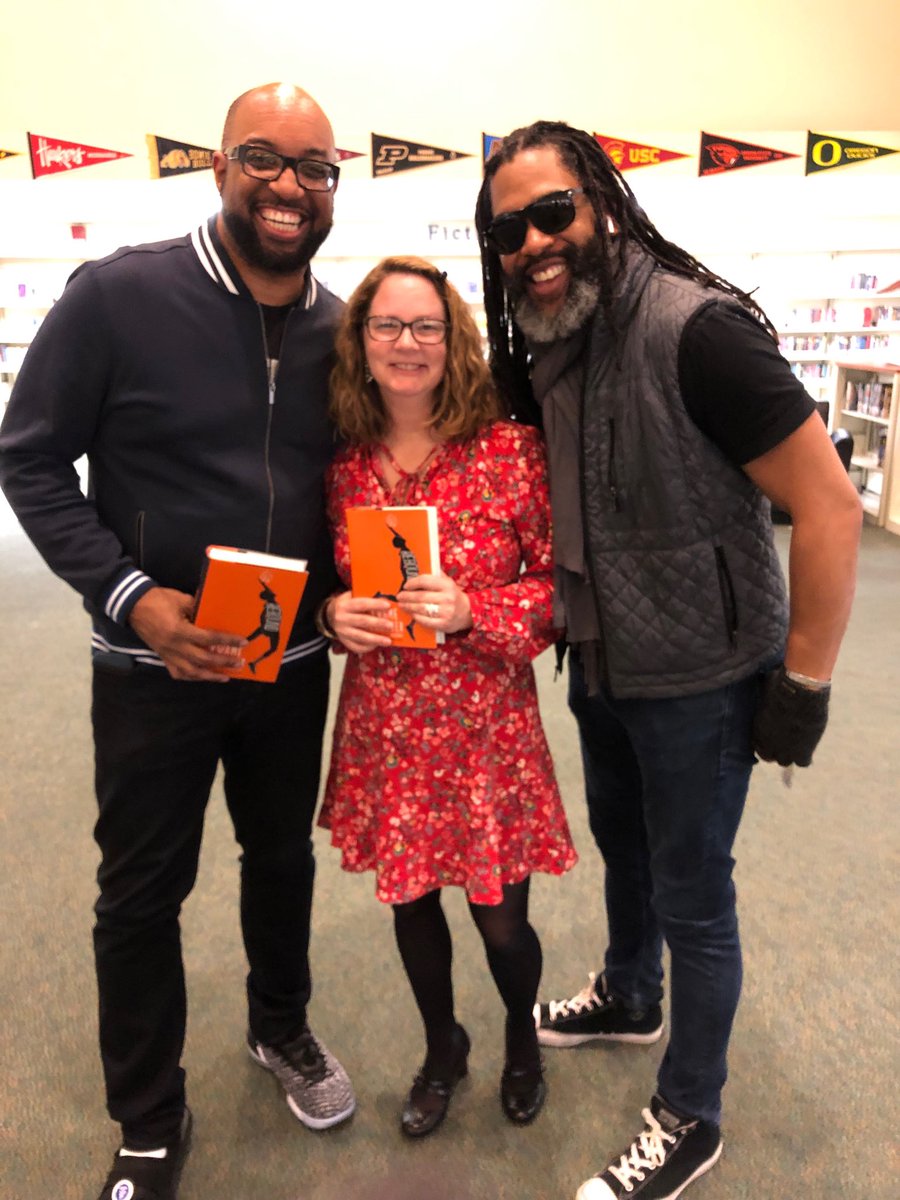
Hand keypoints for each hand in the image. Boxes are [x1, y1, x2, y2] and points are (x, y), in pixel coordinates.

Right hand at [128, 587, 246, 681]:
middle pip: (204, 659)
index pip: (209, 639)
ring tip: (226, 676)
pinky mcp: (162, 657)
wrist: (133, 605)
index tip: (242, 642)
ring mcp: (167, 654)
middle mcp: (174, 647)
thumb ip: (199, 607)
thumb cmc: (157, 599)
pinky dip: (192, 677)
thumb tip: (215, 611)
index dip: (227, 641)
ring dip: (210, 676)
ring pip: (191, 672)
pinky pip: (178, 673)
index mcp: (179, 631)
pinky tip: (202, 676)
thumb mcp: (181, 599)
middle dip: (224, 663)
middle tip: (239, 663)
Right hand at [329, 591, 393, 654]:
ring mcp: (342, 632)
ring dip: (376, 639)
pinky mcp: (344, 642)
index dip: (375, 605)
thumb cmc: (347, 604)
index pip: (361, 604)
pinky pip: (357, 647)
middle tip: (390, 625)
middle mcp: (342, 619)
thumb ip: (366, 597)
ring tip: (388, 641)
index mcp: (344, 605)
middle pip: (362, 621)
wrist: (330, 615)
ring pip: (361, 637)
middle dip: (378, 624)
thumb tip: (386, 601)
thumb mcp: (352, 596)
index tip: (388, 605)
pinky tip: (378, 645)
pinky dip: (368, 647)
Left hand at [397, 572, 471, 634]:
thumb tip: (416, 569)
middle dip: (407, 596)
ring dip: (409, 607)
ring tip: (402, 605)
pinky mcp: (444, 624)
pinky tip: (412, 614)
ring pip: (421, 609)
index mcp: (447, 585)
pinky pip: (426, 621)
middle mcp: (447, 598)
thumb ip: (435, 575)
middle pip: (421, 596)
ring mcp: (446, 612)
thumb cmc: (453, 595)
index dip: (413, 583)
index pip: (425, 581)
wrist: (468, 612)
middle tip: (399, 596)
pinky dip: (416, 617)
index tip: (405, 586)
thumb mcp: (448, 582)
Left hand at [752, 665, 829, 767]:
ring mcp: (785, 750)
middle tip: (786, 740)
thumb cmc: (781, 685)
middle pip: (770, 756)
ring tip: (798, 744)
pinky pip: (803, 762)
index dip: (766, 742)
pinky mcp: (802, 752)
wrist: (800, 692)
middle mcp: (768, 743)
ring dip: (791, 754)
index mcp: (757, 730)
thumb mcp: (766, 687)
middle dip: (777, 749)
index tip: (772, 737)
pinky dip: (806, 756)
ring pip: (786, 761)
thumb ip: (763, 690)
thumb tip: (761, 676)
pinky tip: (808, 746)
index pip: (757, 745)